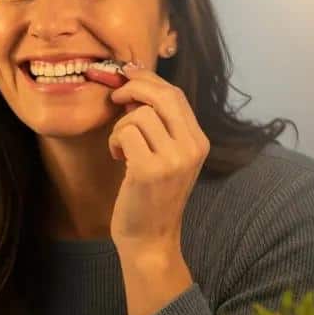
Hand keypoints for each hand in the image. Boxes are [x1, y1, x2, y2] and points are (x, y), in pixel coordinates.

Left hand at [107, 66, 207, 314]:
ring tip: (120, 147)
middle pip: (161, 95)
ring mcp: (173, 159)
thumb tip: (133, 89)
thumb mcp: (165, 157)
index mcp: (199, 141)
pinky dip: (115, 140)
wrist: (150, 239)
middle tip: (114, 97)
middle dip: (132, 87)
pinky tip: (118, 157)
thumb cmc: (150, 196)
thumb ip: (158, 125)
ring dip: (120, 126)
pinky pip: (126, 133)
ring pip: (139, 114)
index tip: (126, 75)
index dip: (147, 79)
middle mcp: (192, 147)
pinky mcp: (149, 170)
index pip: (175, 95)